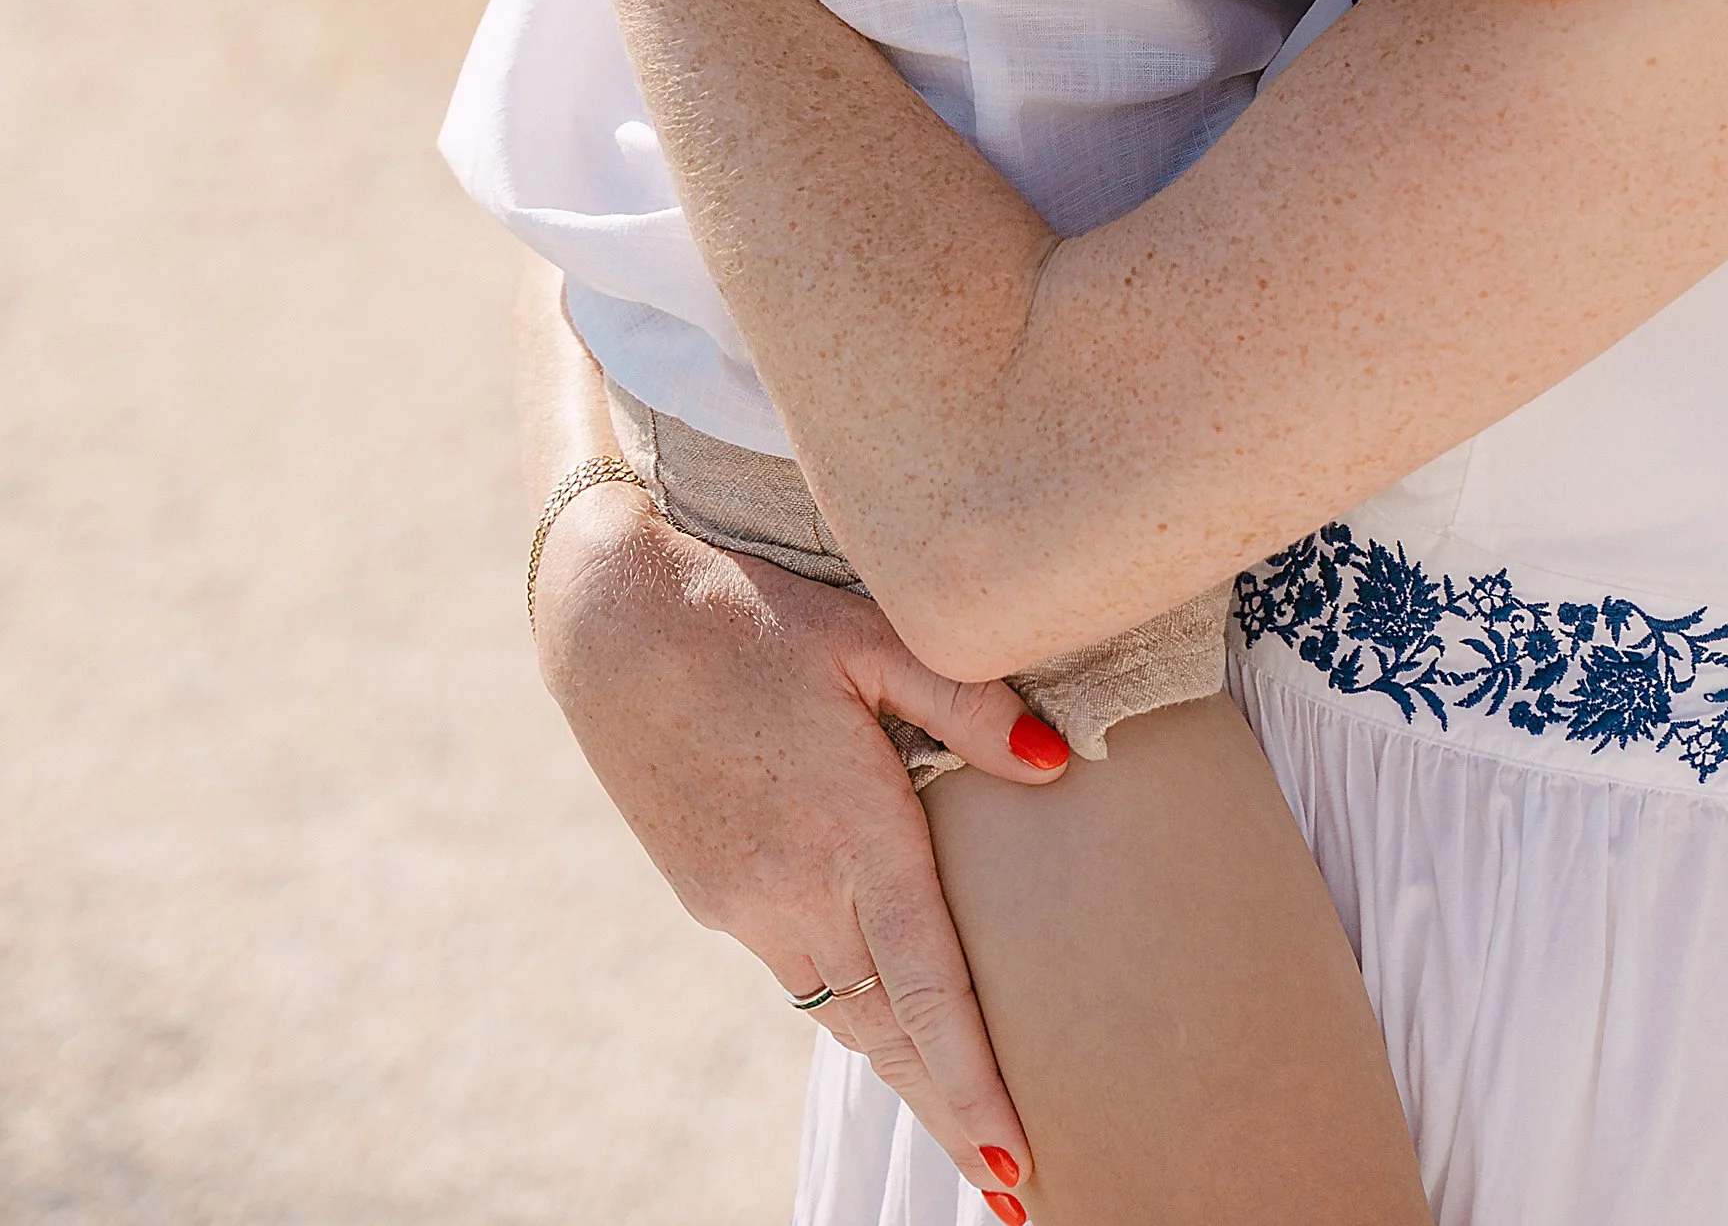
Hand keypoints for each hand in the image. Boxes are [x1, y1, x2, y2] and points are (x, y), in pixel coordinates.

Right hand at [532, 473, 1064, 1200]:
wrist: (612, 622)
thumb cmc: (756, 614)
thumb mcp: (872, 638)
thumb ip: (971, 705)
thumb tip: (1060, 766)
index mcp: (850, 834)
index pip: (928, 989)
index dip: (972, 1084)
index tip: (1013, 1163)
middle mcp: (794, 892)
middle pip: (889, 1034)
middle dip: (949, 1113)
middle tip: (1013, 1191)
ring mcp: (744, 905)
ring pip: (842, 1010)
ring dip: (902, 1067)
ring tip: (960, 1123)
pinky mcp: (710, 896)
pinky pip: (797, 968)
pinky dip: (849, 1002)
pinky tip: (880, 1010)